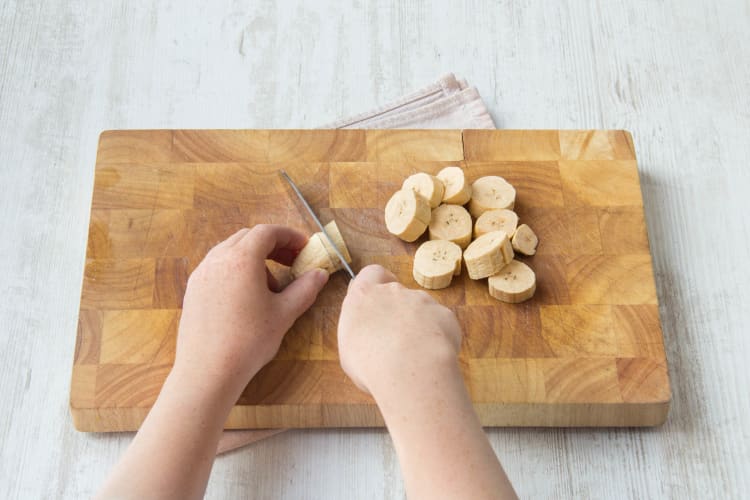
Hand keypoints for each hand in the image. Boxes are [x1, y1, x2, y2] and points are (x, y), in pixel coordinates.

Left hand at [174, 224, 328, 398]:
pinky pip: (218, 267)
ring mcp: (201, 274)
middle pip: (248, 237)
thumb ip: (305, 289)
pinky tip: (247, 296)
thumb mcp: (284, 314)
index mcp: (241, 260)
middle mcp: (217, 259)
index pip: (267, 232)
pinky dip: (236, 270)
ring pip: (230, 251)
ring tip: (270, 285)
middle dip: (272, 245)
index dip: (289, 236)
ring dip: (254, 258)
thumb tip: (320, 274)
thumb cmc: (248, 342)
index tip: (304, 248)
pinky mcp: (193, 290)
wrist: (207, 372)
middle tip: (291, 262)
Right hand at [337, 264, 461, 400]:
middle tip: (396, 340)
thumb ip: (360, 332)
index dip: (377, 284)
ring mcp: (421, 300)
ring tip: (415, 354)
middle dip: (399, 312)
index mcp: (364, 296)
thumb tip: (369, 336)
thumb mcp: (350, 349)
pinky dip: (438, 337)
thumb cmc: (371, 364)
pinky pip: (441, 323)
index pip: (372, 274)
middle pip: (398, 294)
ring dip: (419, 325)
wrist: (409, 370)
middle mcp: (393, 291)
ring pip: (421, 308)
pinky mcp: (444, 313)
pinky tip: (431, 356)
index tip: (378, 301)